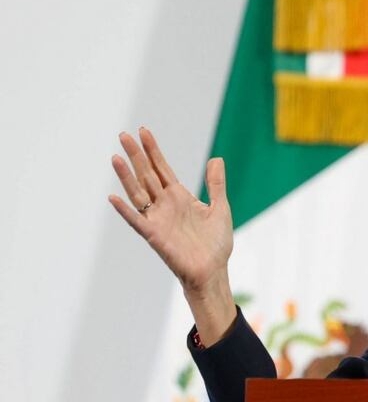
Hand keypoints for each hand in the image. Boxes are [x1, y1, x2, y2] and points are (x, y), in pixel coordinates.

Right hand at [109, 128, 236, 342]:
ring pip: (138, 193)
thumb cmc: (216, 243)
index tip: (143, 131)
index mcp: (180, 197)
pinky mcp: (155, 236)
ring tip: (116, 157)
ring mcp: (158, 219)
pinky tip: (113, 197)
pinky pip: (137, 221)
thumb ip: (216, 184)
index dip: (153, 151)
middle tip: (123, 134)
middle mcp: (165, 205)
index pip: (162, 169)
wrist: (213, 271)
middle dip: (136, 155)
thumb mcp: (220, 208)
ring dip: (126, 176)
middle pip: (146, 175)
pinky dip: (125, 210)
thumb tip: (216, 159)